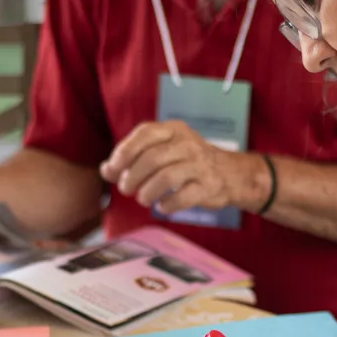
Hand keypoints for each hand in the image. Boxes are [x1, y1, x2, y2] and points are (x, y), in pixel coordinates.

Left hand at [100, 121, 264, 213]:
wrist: (230, 173)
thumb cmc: (188, 161)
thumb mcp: (164, 150)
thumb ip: (134, 157)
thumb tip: (106, 170)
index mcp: (174, 130)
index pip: (145, 134)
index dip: (124, 152)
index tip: (113, 170)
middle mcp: (188, 143)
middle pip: (152, 158)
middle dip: (133, 177)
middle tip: (126, 189)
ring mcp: (200, 165)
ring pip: (166, 178)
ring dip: (147, 192)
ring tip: (143, 199)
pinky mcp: (209, 186)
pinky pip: (183, 197)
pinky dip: (167, 205)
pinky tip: (162, 207)